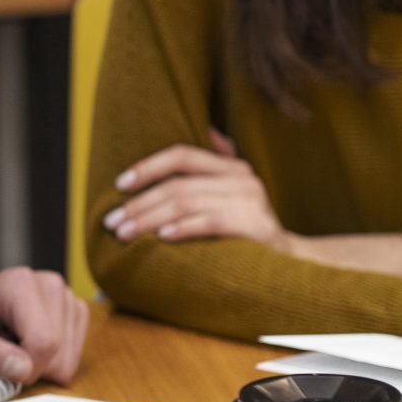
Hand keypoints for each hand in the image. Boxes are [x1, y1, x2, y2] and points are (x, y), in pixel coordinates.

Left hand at [0, 267, 88, 386]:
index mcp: (19, 284)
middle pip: (59, 353)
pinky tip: (26, 345)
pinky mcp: (74, 313)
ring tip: (11, 345)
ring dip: (39, 366)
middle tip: (1, 351)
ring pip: (68, 360)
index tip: (0, 368)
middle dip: (30, 367)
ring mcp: (66, 298)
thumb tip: (24, 370)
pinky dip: (49, 363)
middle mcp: (50, 285)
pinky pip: (72, 359)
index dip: (24, 368)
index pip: (44, 342)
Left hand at [103, 131, 289, 250]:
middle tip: (112, 221)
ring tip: (125, 233)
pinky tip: (161, 237)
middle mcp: (242, 177)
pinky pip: (210, 222)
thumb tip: (197, 138)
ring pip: (186, 202)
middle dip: (139, 203)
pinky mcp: (255, 226)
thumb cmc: (246, 232)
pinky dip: (182, 229)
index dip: (148, 166)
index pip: (183, 154)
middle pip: (178, 184)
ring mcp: (250, 201)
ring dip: (149, 219)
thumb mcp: (229, 197)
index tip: (120, 184)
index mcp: (231, 166)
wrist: (289, 263)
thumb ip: (209, 173)